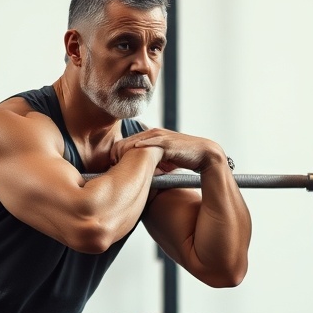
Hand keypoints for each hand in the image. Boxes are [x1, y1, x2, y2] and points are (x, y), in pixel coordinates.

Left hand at [110, 128, 225, 173]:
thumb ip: (149, 164)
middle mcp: (152, 134)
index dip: (117, 156)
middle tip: (109, 166)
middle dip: (117, 154)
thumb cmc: (182, 158)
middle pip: (126, 142)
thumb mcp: (162, 161)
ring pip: (136, 141)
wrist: (203, 154)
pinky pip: (152, 142)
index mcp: (149, 138)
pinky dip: (143, 145)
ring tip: (116, 161)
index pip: (125, 144)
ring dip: (126, 150)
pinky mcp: (167, 141)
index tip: (112, 167)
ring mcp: (160, 136)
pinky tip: (135, 149)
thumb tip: (137, 178)